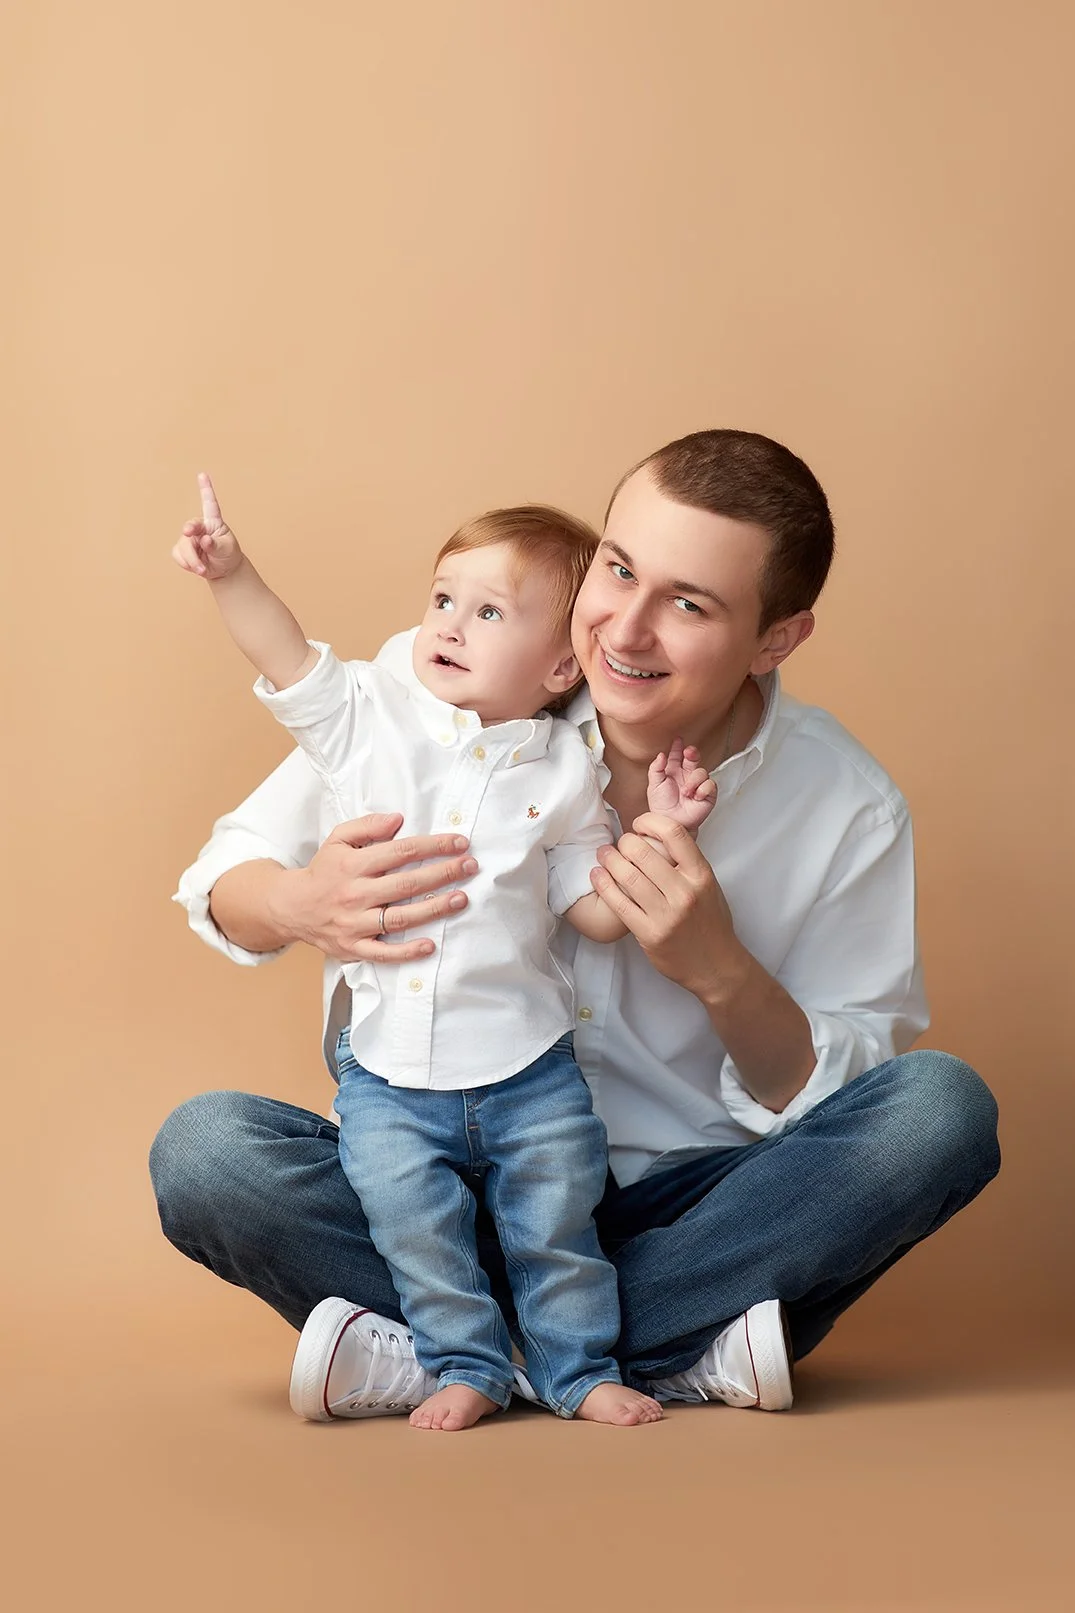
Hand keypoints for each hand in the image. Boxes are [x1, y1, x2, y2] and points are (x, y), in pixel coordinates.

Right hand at [172, 472, 242, 580]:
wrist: (223, 569)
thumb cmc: (228, 554)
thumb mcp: (227, 549)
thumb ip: (216, 545)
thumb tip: (204, 540)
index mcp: (213, 522)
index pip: (209, 504)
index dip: (206, 489)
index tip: (202, 474)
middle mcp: (200, 527)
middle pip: (190, 528)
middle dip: (189, 531)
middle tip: (188, 532)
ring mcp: (188, 538)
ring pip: (183, 546)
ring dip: (192, 560)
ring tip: (203, 569)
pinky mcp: (181, 549)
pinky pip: (178, 555)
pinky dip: (186, 564)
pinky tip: (196, 567)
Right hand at [273, 812, 479, 962]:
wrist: (292, 907)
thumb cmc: (323, 871)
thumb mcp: (338, 839)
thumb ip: (367, 826)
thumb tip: (398, 820)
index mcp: (353, 865)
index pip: (400, 852)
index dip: (433, 846)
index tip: (459, 842)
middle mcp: (355, 894)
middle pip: (405, 884)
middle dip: (442, 874)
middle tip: (470, 866)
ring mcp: (354, 923)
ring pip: (399, 918)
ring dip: (433, 909)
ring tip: (461, 899)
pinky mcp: (354, 947)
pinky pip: (383, 953)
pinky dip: (406, 952)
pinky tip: (431, 946)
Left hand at [589, 811, 742, 997]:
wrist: (716, 966)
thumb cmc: (711, 923)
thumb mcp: (709, 886)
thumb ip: (687, 863)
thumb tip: (655, 837)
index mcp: (701, 875)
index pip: (674, 834)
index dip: (650, 821)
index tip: (640, 824)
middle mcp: (685, 892)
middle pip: (643, 852)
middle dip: (624, 842)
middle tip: (618, 843)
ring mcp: (666, 915)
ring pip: (628, 876)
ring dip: (609, 860)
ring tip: (603, 855)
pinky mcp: (649, 933)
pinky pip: (620, 904)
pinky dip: (604, 885)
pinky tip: (597, 876)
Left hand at [646, 738, 716, 833]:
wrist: (670, 822)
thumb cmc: (661, 807)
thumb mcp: (654, 785)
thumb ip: (656, 768)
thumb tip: (661, 755)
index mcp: (673, 772)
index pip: (677, 755)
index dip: (678, 747)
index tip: (677, 739)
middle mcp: (686, 776)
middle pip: (694, 758)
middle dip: (692, 753)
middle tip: (689, 753)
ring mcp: (697, 785)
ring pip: (702, 772)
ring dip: (693, 781)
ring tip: (686, 792)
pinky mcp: (707, 794)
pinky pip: (710, 785)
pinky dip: (702, 789)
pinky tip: (695, 796)